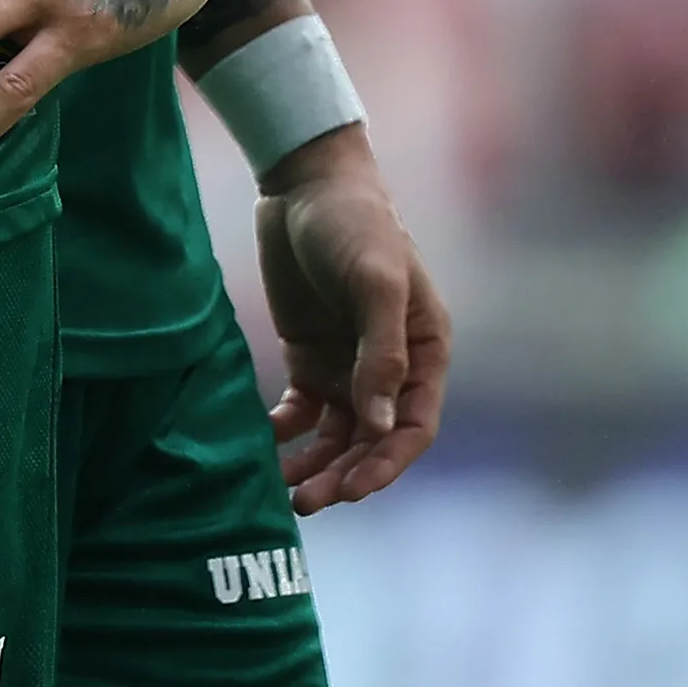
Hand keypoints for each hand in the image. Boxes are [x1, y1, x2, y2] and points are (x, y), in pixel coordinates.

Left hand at [258, 128, 448, 510]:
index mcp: (425, 352)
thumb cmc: (355, 225)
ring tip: (283, 491)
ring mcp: (348, 366)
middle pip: (372, 440)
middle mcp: (390, 367)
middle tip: (305, 504)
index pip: (414, 427)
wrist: (303, 182)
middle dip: (344, 475)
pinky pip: (301, 413)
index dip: (386, 464)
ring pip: (337, 435)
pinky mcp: (308, 358)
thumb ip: (381, 353)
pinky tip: (262, 450)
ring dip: (315, 465)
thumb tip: (381, 425)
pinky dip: (286, 435)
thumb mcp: (376, 282)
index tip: (351, 491)